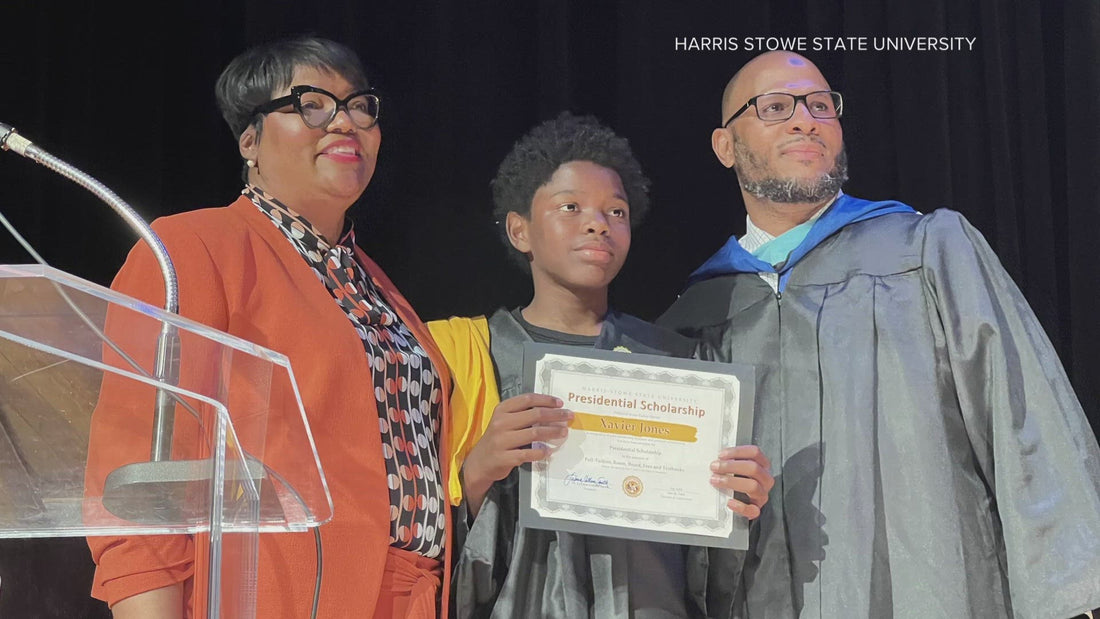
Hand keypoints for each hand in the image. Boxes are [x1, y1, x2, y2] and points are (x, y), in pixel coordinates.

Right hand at [462, 393, 572, 515]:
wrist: (479, 463)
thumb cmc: (497, 439)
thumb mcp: (504, 422)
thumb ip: (521, 415)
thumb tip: (550, 410)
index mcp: (502, 410)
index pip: (527, 399)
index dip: (546, 400)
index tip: (560, 403)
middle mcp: (501, 423)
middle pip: (534, 414)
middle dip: (555, 415)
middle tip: (568, 416)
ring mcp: (501, 441)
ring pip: (534, 433)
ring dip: (552, 432)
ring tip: (564, 432)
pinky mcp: (504, 457)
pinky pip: (527, 453)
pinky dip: (540, 452)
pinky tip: (549, 451)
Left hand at [710, 444, 772, 518]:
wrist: (741, 502)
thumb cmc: (737, 480)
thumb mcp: (736, 468)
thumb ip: (729, 461)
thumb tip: (715, 458)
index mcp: (762, 466)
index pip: (754, 453)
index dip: (737, 452)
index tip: (721, 455)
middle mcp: (765, 479)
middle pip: (754, 468)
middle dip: (731, 466)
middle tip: (715, 467)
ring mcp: (762, 494)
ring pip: (753, 486)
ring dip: (732, 482)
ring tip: (716, 480)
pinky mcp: (756, 509)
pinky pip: (752, 510)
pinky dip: (740, 506)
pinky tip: (729, 502)